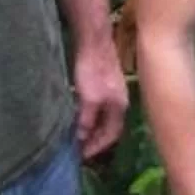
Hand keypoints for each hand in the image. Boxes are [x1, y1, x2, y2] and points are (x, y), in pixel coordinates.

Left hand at [70, 37, 127, 157]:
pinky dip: (86, 114)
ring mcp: (111, 90)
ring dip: (89, 127)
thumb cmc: (94, 70)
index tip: (81, 156)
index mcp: (120, 107)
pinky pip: (95, 106)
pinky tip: (74, 114)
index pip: (112, 135)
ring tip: (74, 135)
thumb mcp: (89, 99)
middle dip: (94, 139)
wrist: (93, 39)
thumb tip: (81, 138)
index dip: (97, 147)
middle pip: (108, 126)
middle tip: (77, 148)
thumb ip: (86, 120)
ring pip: (101, 116)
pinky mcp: (101, 81)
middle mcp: (119, 101)